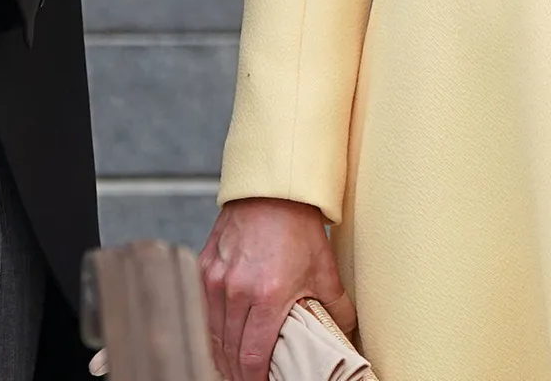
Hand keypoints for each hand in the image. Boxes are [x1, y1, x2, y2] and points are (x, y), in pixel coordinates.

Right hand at [200, 198, 354, 380]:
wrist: (272, 189)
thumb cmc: (298, 226)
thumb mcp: (325, 270)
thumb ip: (336, 309)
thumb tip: (346, 334)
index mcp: (268, 295)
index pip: (253, 356)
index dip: (255, 379)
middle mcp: (236, 290)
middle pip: (230, 350)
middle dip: (238, 373)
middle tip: (248, 380)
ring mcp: (217, 278)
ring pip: (213, 333)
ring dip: (222, 355)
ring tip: (233, 368)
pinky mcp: (205, 266)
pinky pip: (204, 310)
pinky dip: (211, 330)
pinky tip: (221, 339)